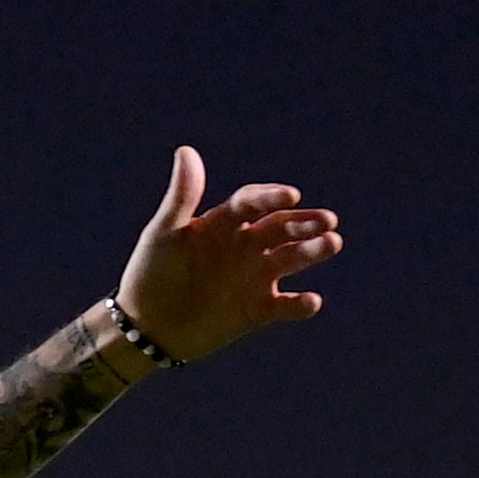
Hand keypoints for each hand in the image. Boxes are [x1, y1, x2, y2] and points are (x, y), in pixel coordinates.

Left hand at [115, 144, 341, 362]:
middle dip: (305, 222)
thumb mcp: (163, 233)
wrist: (146, 326)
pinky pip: (287, 305)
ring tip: (332, 243)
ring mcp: (254, 276)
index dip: (272, 196)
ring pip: (292, 258)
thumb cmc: (150, 273)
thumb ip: (181, 197)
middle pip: (281, 227)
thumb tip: (186, 151)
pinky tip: (311, 301)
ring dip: (313, 251)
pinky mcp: (258, 310)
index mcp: (223, 223)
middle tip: (327, 221)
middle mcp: (244, 245)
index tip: (290, 195)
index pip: (253, 202)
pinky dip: (301, 304)